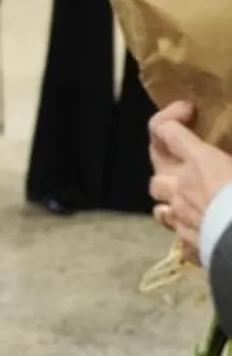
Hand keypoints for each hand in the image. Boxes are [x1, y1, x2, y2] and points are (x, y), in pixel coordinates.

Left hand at [150, 102, 231, 263]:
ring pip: (159, 203)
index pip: (166, 130)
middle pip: (156, 166)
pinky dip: (185, 230)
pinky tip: (201, 231)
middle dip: (165, 156)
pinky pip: (178, 235)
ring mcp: (181, 218)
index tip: (188, 112)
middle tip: (182, 155)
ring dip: (170, 198)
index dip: (171, 116)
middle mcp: (182, 187)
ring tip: (186, 197)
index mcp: (201, 162)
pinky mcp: (188, 246)